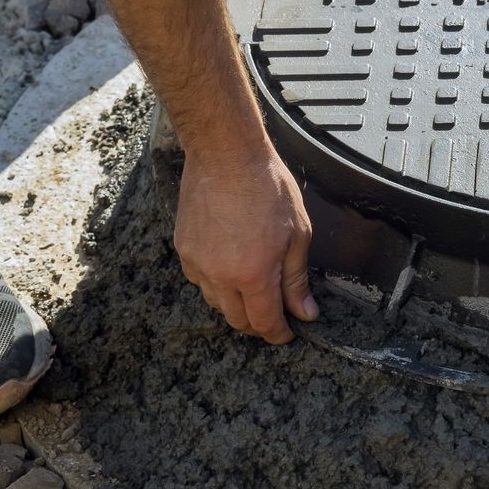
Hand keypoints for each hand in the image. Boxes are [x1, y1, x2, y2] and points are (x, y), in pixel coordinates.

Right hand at [174, 141, 318, 341]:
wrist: (225, 154)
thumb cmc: (267, 187)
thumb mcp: (298, 233)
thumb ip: (297, 279)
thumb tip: (305, 312)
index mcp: (253, 274)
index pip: (264, 322)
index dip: (278, 334)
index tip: (288, 333)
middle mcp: (220, 276)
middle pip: (237, 320)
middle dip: (258, 324)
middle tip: (274, 314)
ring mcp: (197, 263)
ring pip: (217, 303)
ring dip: (236, 304)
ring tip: (254, 287)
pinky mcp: (183, 249)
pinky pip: (200, 280)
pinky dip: (216, 283)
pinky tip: (230, 265)